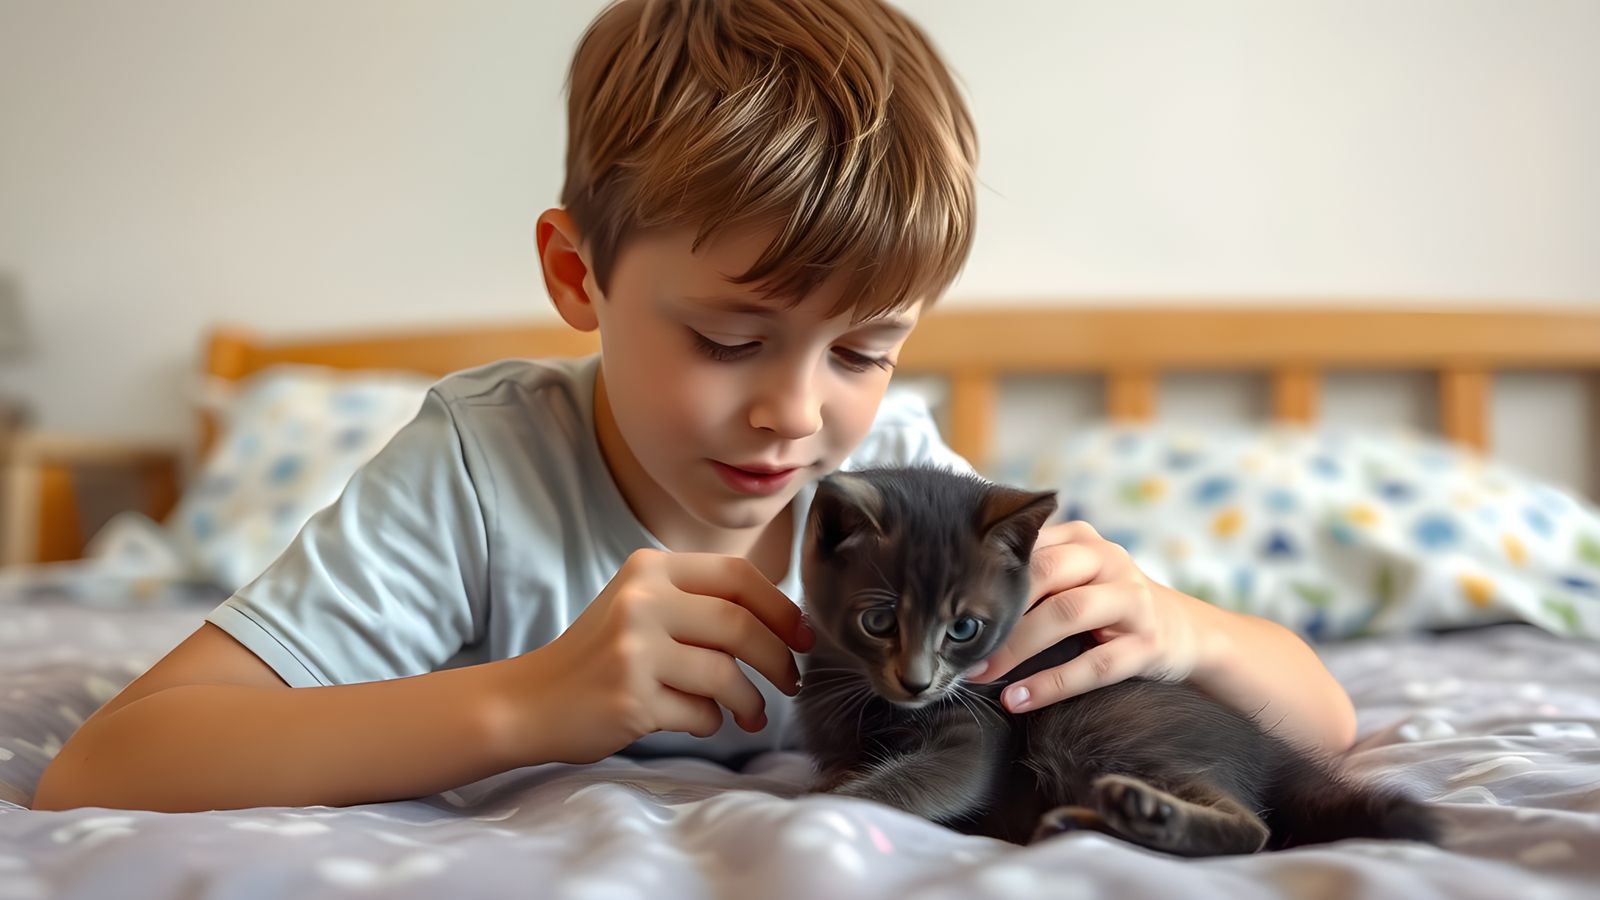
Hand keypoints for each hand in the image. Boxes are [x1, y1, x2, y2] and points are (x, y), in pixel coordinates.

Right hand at [495, 548, 812, 764]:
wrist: (531, 700)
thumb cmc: (600, 656)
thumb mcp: (641, 606)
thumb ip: (700, 604)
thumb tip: (785, 623)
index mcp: (650, 568)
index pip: (738, 575)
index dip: (781, 607)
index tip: (802, 637)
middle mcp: (641, 600)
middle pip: (741, 626)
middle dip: (779, 660)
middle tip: (791, 682)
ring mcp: (633, 650)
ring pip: (727, 675)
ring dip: (751, 701)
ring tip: (751, 714)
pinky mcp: (631, 698)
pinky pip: (701, 714)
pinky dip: (710, 723)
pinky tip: (696, 721)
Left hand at [967, 520, 1205, 712]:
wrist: (1185, 631)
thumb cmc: (1105, 603)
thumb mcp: (1074, 575)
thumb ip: (1028, 572)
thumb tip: (950, 593)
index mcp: (1081, 538)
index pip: (1024, 545)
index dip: (981, 574)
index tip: (943, 605)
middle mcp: (1109, 560)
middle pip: (1044, 573)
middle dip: (996, 611)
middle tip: (955, 644)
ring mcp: (1132, 601)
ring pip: (1068, 613)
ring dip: (1017, 646)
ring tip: (980, 674)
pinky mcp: (1148, 644)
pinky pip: (1096, 665)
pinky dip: (1051, 684)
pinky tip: (1017, 699)